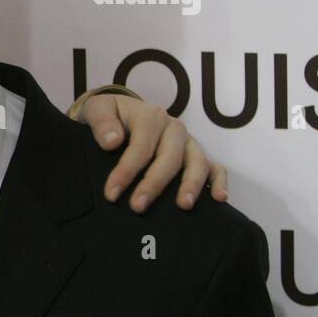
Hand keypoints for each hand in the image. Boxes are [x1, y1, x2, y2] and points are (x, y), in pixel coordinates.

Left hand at [79, 94, 227, 212]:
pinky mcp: (196, 154)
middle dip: (154, 184)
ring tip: (183, 205)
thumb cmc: (109, 114)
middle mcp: (173, 128)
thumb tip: (112, 142)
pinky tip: (219, 199)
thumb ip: (102, 123)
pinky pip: (215, 167)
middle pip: (170, 157)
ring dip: (191, 184)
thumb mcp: (97, 109)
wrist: (120, 112)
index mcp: (150, 116)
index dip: (126, 171)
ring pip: (197, 162)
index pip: (141, 147)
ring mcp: (188, 142)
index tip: (112, 194)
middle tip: (138, 206)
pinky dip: (219, 181)